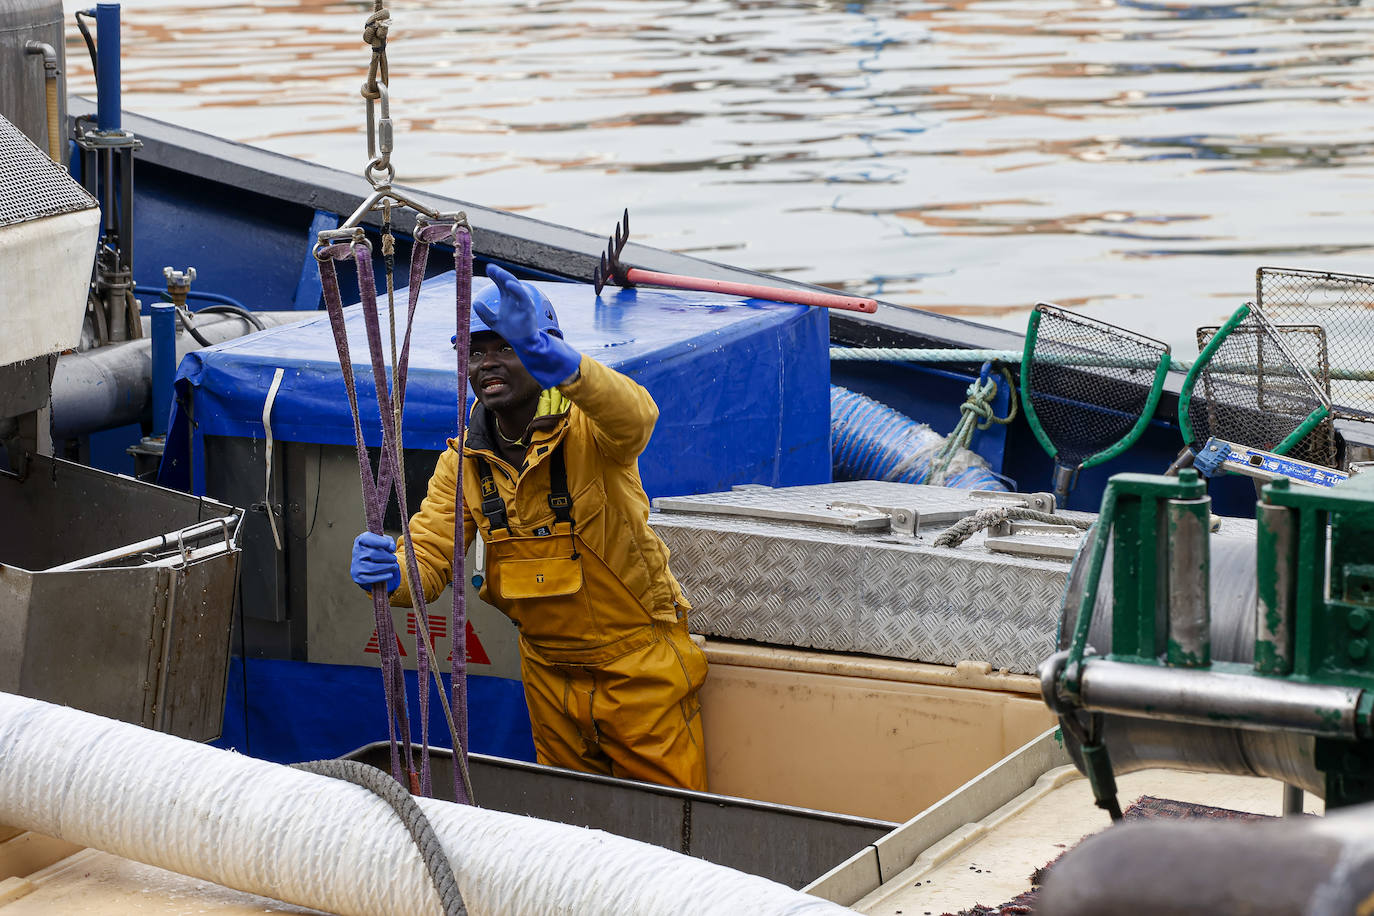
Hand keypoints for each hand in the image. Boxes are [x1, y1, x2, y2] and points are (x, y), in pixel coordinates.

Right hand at [350, 531, 400, 592]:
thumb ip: (388, 541)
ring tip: (395, 567)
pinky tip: (390, 575)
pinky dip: (383, 577)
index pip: (367, 538)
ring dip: (387, 567)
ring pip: (372, 568)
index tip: (392, 547)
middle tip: (394, 559)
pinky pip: (371, 579)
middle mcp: (356, 553)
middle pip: (372, 554)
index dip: (380, 542)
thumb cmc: (378, 551)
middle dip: (387, 557)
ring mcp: (356, 566)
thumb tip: (391, 547)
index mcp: (361, 541)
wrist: (369, 566)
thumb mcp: (383, 542)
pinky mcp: (358, 578)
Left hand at [475, 265, 581, 387]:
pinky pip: (523, 297)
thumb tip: (475, 303)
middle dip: (499, 274)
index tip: (487, 269)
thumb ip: (484, 313)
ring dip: (507, 278)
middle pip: (508, 281)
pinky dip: (517, 289)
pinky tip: (509, 284)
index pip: (501, 283)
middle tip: (490, 268)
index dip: (495, 275)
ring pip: (515, 286)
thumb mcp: (493, 322)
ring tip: (498, 273)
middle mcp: (516, 298)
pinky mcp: (528, 309)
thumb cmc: (511, 331)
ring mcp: (522, 302)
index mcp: (508, 298)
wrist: (523, 343)